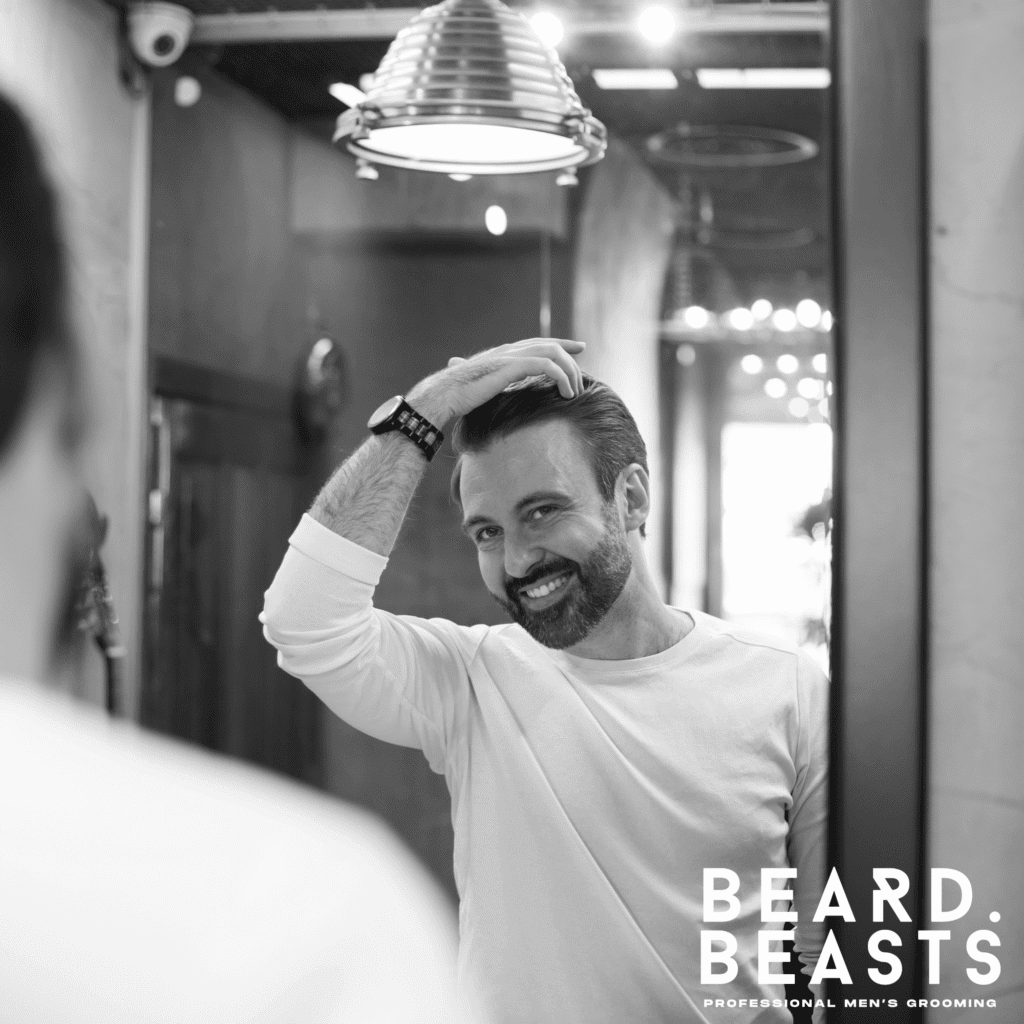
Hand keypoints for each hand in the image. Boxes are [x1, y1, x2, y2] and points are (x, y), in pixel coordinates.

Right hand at [407, 338, 585, 426]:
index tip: (578, 348)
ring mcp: (511, 356)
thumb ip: (483, 382)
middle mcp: (509, 350)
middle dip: (570, 356)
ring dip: (568, 372)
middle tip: (582, 378)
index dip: (560, 343)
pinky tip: (565, 392)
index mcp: (503, 353)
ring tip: (573, 392)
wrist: (442, 394)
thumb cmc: (455, 395)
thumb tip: (466, 374)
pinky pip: (547, 366)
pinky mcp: (512, 366)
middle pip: (550, 345)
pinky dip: (561, 377)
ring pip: (552, 353)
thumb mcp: (477, 387)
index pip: (537, 343)